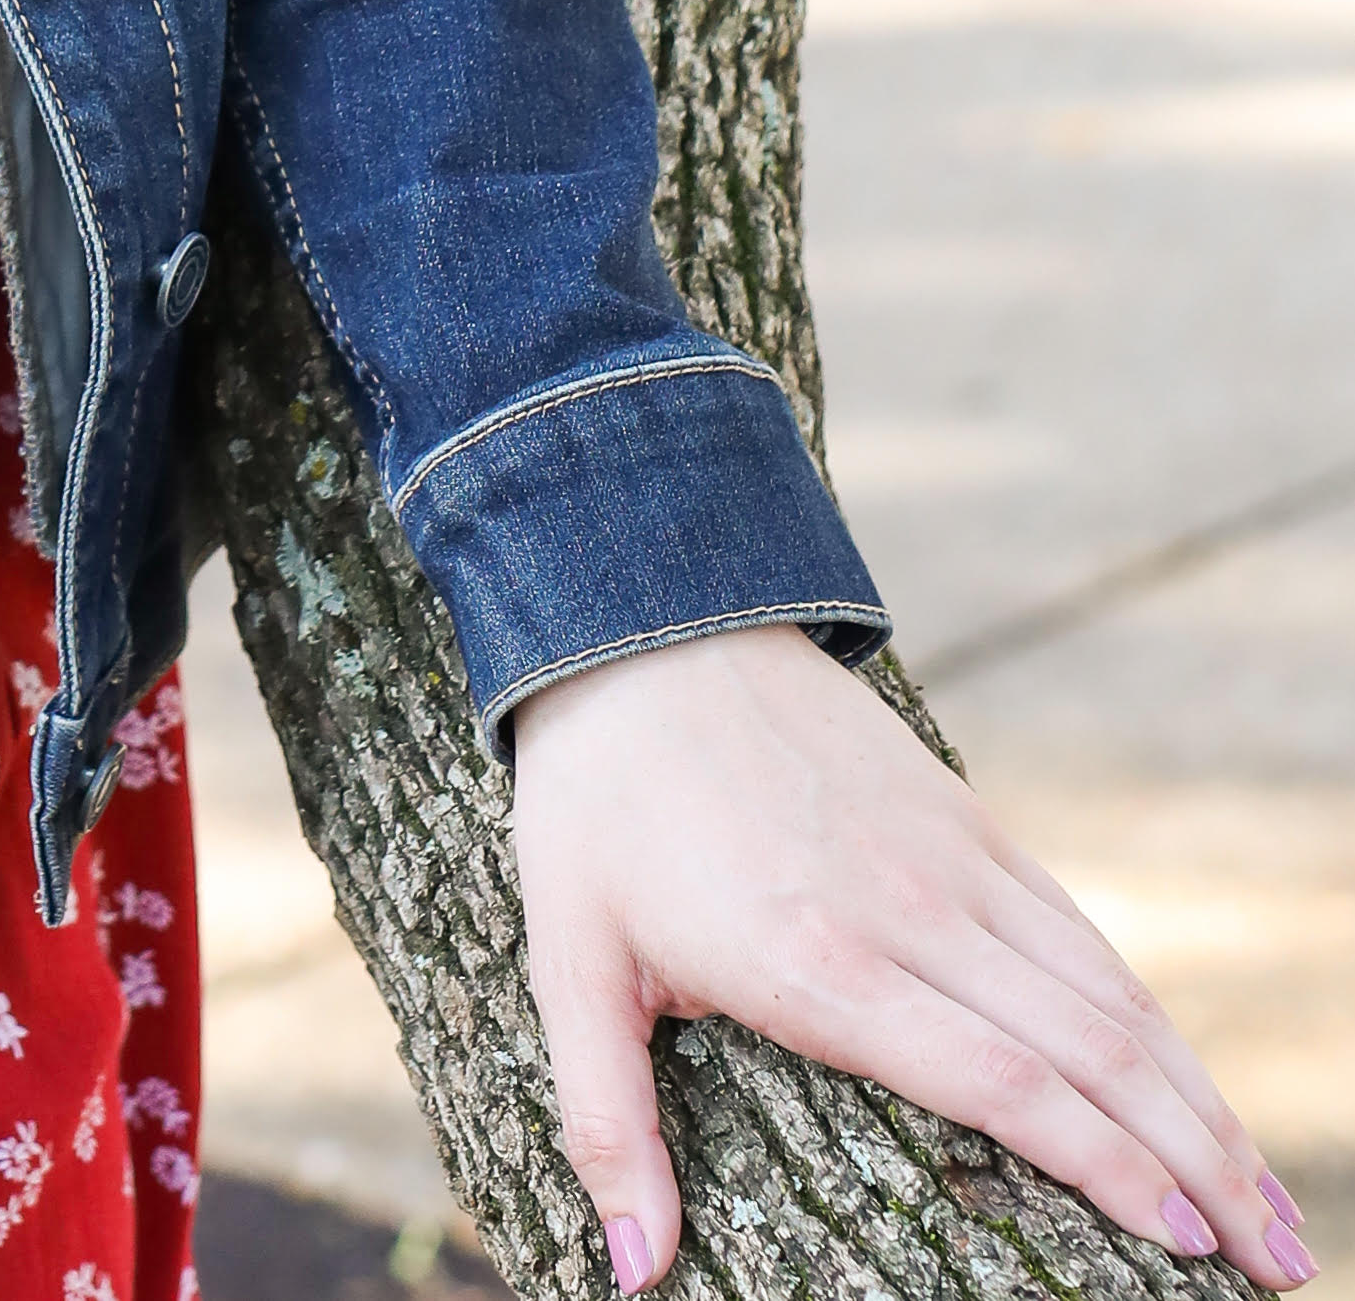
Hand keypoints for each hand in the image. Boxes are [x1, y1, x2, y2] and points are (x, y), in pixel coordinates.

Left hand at [511, 624, 1313, 1289]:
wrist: (642, 612)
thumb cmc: (598, 799)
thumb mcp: (568, 958)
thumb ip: (607, 1121)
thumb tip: (635, 1273)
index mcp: (820, 961)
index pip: (1002, 1081)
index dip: (1105, 1166)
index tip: (1184, 1248)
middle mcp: (911, 912)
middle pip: (1091, 1054)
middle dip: (1199, 1169)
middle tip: (1279, 1271)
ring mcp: (952, 861)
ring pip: (1110, 996)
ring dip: (1201, 1104)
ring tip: (1270, 1208)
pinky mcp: (967, 823)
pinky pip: (1080, 934)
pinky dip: (1154, 1019)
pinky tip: (1191, 1083)